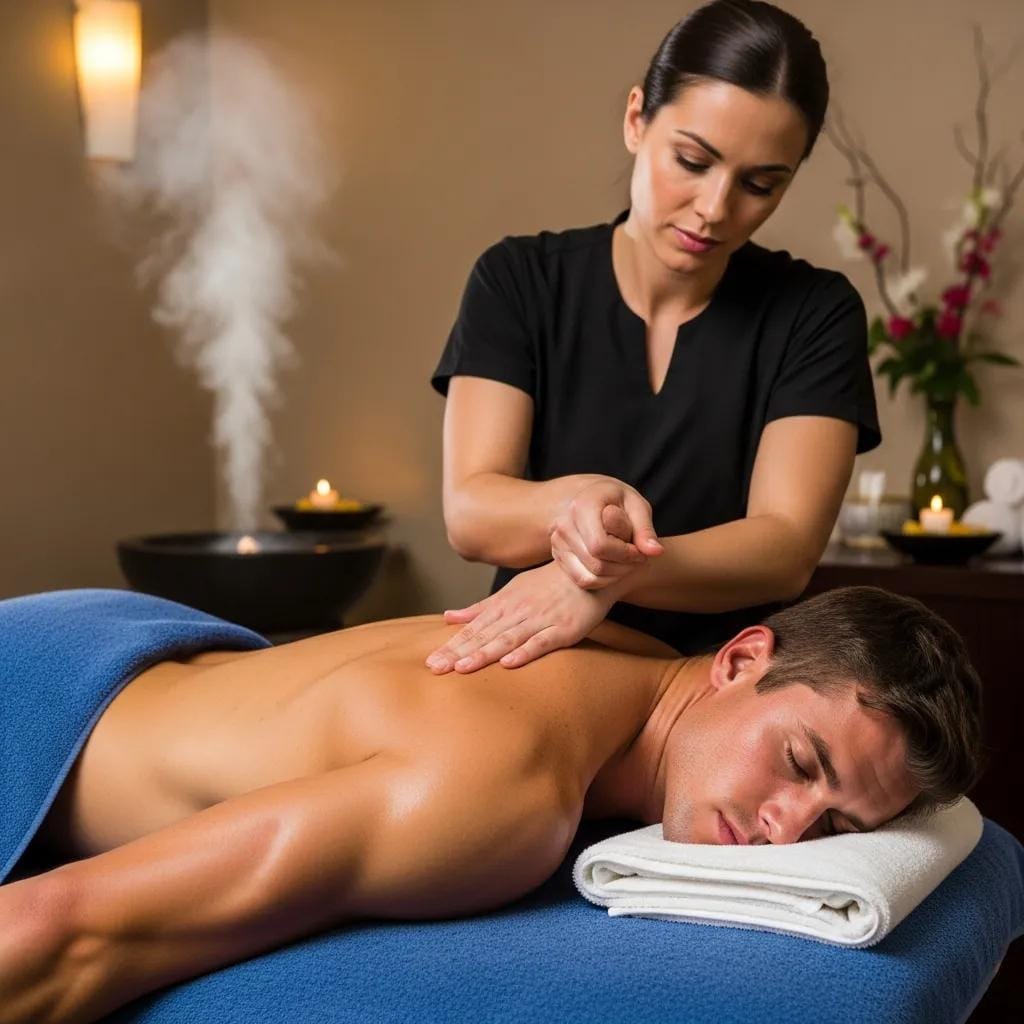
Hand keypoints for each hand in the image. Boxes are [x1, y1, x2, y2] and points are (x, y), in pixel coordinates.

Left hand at [424, 561, 621, 673]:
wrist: (588, 569)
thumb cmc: (548, 582)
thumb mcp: (511, 590)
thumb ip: (481, 607)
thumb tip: (448, 617)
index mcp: (504, 604)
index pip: (473, 628)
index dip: (452, 645)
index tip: (431, 663)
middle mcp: (518, 612)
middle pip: (485, 635)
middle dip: (459, 652)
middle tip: (436, 668)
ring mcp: (541, 620)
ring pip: (508, 639)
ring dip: (485, 653)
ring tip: (463, 668)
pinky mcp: (563, 629)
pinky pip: (542, 642)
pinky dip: (525, 651)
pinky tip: (509, 663)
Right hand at [549, 479, 662, 589]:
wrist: (588, 497)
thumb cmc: (616, 500)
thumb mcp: (636, 505)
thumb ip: (645, 529)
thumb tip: (655, 552)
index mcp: (582, 506)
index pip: (600, 546)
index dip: (626, 554)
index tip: (640, 550)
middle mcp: (564, 525)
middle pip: (596, 564)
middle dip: (623, 567)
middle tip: (638, 558)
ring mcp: (557, 542)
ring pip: (589, 577)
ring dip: (614, 576)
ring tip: (627, 561)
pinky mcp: (558, 555)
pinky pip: (582, 580)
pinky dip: (602, 581)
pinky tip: (613, 567)